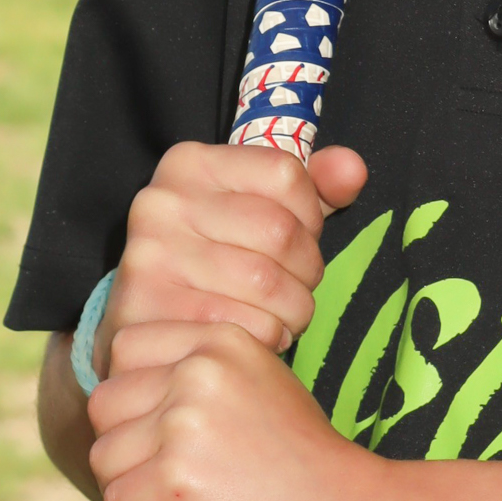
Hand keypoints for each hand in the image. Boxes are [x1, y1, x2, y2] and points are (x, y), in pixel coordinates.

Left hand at [87, 316, 377, 500]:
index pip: (126, 348)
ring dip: (127, 488)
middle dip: (122, 445)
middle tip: (159, 476)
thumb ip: (202, 375)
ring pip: (104, 456)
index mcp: (220, 341)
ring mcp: (185, 423)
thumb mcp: (263, 385)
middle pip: (106, 403)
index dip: (132, 396)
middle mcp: (198, 371)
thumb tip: (131, 390)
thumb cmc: (306, 461)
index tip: (157, 430)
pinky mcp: (174, 479)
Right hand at [102, 140, 368, 367]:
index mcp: (190, 163)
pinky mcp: (149, 313)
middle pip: (280, 230)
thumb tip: (353, 170)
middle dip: (307, 269)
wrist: (150, 327)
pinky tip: (259, 335)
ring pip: (267, 283)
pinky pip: (244, 326)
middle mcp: (160, 201)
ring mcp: (148, 257)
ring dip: (294, 309)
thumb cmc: (220, 258)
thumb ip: (315, 184)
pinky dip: (269, 338)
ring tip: (283, 314)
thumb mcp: (264, 209)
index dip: (311, 214)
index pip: (286, 173)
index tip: (299, 237)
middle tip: (297, 287)